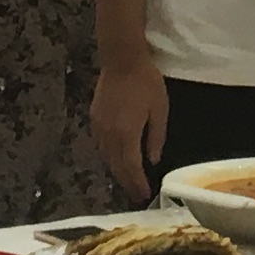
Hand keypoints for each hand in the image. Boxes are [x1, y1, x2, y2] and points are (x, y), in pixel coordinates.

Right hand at [92, 57, 169, 199]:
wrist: (121, 59)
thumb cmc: (145, 82)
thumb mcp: (159, 109)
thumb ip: (156, 137)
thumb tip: (152, 160)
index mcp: (127, 134)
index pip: (131, 167)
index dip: (137, 183)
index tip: (144, 195)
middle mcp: (109, 135)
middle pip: (116, 166)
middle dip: (127, 183)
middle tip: (136, 194)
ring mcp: (99, 127)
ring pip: (106, 158)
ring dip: (117, 172)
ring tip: (128, 181)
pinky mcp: (94, 119)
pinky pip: (100, 146)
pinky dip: (109, 157)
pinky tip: (116, 159)